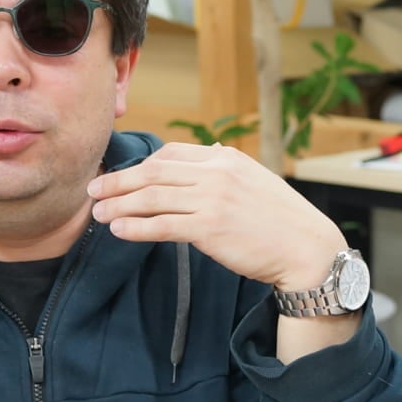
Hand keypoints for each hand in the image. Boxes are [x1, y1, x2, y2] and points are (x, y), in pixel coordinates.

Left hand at [87, 142, 345, 290]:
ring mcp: (213, 200)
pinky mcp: (210, 229)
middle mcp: (217, 173)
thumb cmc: (282, 221)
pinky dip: (135, 227)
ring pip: (152, 197)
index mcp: (226, 159)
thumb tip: (210, 151)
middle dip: (118, 180)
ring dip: (119, 204)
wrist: (307, 249)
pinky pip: (161, 225)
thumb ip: (227, 169)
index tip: (121, 176)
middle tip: (94, 190)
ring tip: (98, 213)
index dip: (140, 164)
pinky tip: (118, 230)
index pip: (171, 153)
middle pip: (154, 172)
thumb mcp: (255, 182)